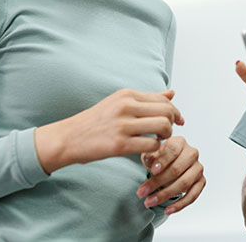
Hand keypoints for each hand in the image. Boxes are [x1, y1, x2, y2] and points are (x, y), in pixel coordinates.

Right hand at [34, 89, 183, 173]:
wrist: (67, 138)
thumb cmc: (95, 121)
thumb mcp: (119, 103)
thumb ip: (146, 99)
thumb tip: (172, 93)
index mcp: (127, 95)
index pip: (163, 98)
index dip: (175, 111)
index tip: (178, 120)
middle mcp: (126, 106)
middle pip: (167, 111)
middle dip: (173, 123)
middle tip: (168, 132)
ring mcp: (123, 125)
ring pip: (163, 126)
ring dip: (166, 136)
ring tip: (158, 140)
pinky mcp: (120, 145)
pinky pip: (151, 145)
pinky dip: (155, 149)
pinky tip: (148, 151)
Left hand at [138, 136, 205, 214]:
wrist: (171, 164)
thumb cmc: (161, 158)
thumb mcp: (152, 155)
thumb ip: (150, 156)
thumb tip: (149, 159)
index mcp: (180, 142)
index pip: (173, 150)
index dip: (163, 161)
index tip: (153, 170)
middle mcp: (192, 153)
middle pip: (177, 169)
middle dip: (158, 182)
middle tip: (142, 192)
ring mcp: (198, 168)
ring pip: (184, 183)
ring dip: (165, 195)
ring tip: (150, 202)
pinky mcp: (201, 181)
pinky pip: (192, 195)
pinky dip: (180, 205)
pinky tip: (168, 210)